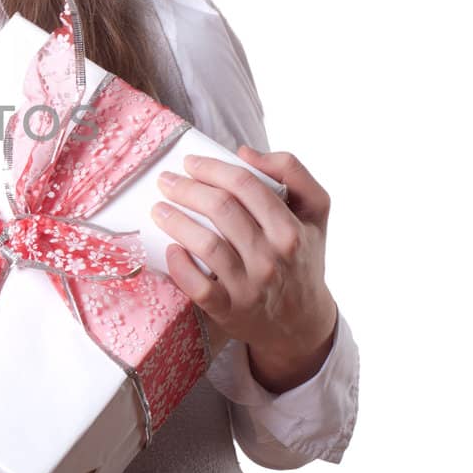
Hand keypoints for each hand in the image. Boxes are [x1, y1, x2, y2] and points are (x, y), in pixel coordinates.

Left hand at [149, 145, 339, 393]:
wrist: (301, 321)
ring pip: (206, 245)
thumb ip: (291, 172)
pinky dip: (179, 265)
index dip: (213, 168)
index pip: (246, 185)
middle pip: (221, 209)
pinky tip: (170, 249)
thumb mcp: (314, 211)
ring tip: (158, 209)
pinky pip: (197, 286)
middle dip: (187, 189)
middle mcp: (272, 258)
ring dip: (176, 221)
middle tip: (166, 181)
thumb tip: (244, 152)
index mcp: (291, 229)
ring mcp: (250, 287)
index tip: (190, 162)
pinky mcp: (229, 310)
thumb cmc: (301, 256)